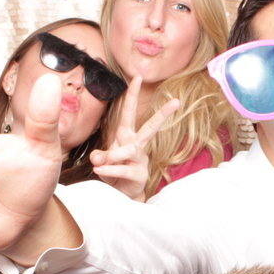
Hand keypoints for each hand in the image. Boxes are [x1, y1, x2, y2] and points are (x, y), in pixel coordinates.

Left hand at [90, 77, 179, 200]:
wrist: (121, 196)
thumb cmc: (113, 173)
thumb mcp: (103, 161)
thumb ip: (101, 156)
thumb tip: (98, 157)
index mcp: (127, 136)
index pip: (129, 112)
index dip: (133, 95)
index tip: (138, 77)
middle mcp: (137, 146)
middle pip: (151, 127)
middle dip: (163, 114)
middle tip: (176, 101)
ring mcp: (141, 160)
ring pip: (132, 150)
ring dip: (114, 154)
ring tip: (99, 162)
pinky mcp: (140, 175)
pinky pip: (124, 169)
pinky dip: (110, 170)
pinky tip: (100, 170)